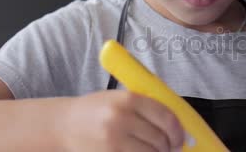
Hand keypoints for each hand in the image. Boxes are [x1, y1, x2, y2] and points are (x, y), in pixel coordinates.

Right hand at [59, 90, 184, 151]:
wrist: (63, 124)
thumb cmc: (96, 110)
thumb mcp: (120, 98)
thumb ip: (147, 106)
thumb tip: (178, 124)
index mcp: (129, 99)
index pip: (166, 116)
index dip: (178, 130)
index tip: (181, 138)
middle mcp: (121, 118)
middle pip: (160, 138)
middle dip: (169, 146)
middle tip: (170, 147)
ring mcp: (113, 140)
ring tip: (154, 150)